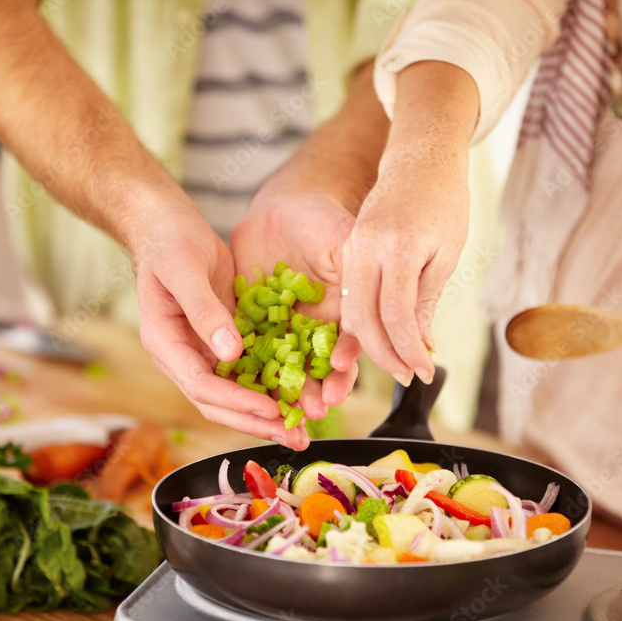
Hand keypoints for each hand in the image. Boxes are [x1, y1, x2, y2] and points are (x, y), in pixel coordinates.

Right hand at [131, 197, 291, 442]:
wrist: (168, 226)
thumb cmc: (169, 242)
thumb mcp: (184, 270)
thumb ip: (204, 310)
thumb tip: (230, 353)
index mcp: (166, 344)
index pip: (201, 385)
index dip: (237, 402)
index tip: (270, 409)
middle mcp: (185, 357)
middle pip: (219, 403)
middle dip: (257, 423)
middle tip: (295, 437)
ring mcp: (205, 352)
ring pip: (236, 394)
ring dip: (267, 414)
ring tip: (303, 431)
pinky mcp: (226, 341)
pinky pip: (250, 372)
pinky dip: (273, 386)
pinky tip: (301, 396)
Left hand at [230, 189, 361, 448]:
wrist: (277, 208)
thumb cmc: (319, 218)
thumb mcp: (344, 239)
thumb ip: (357, 272)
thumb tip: (375, 301)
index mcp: (344, 313)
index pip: (348, 348)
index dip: (345, 368)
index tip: (338, 385)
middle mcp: (316, 328)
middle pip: (318, 368)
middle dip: (317, 390)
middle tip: (314, 409)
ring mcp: (285, 329)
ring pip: (285, 368)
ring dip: (286, 391)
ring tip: (286, 412)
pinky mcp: (254, 324)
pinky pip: (250, 352)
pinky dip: (249, 373)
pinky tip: (246, 390)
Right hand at [333, 142, 469, 386]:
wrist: (420, 159)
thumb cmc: (443, 202)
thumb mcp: (445, 255)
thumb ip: (426, 302)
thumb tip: (420, 348)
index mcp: (397, 247)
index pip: (395, 315)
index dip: (408, 349)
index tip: (423, 371)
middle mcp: (365, 247)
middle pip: (363, 318)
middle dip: (385, 355)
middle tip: (407, 376)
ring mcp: (352, 247)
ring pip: (351, 310)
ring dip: (371, 344)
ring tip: (396, 364)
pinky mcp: (347, 248)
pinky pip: (350, 295)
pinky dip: (363, 322)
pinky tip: (381, 339)